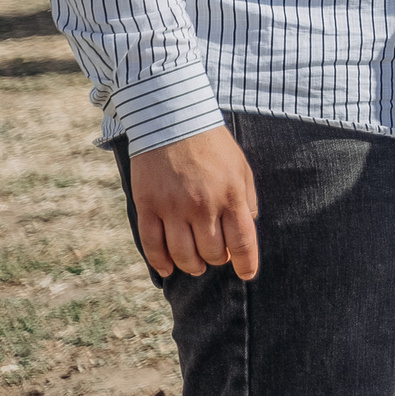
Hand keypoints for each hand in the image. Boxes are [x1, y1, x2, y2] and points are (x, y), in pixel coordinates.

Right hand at [128, 126, 259, 278]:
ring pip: (183, 254)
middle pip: (212, 252)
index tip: (246, 275)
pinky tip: (168, 269)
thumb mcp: (241, 169)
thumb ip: (246, 200)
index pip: (242, 241)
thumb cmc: (213, 146)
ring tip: (195, 265)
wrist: (173, 121)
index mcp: (231, 196)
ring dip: (191, 266)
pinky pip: (152, 245)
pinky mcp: (148, 206)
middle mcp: (203, 206)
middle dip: (217, 260)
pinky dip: (161, 262)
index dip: (246, 264)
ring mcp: (173, 208)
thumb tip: (247, 229)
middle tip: (216, 257)